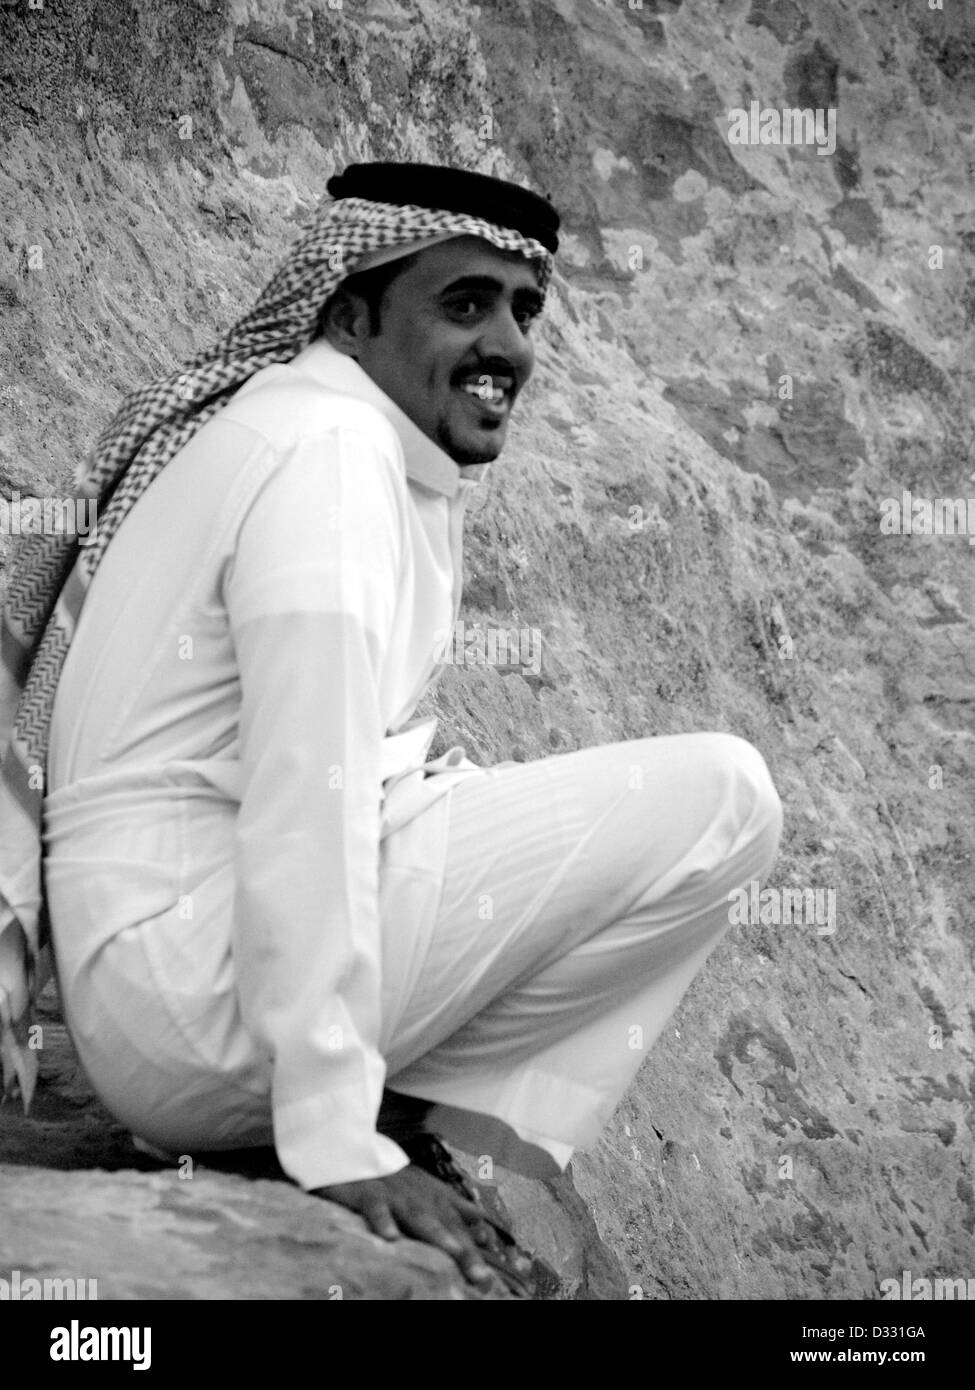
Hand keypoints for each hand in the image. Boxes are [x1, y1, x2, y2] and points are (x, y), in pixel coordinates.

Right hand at [313, 1164, 499, 1289]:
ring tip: (453, 1252)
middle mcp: (418, 1195)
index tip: (489, 1277)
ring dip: (436, 1233)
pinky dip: (383, 1219)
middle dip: (464, 1250)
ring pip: (416, 1215)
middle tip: (481, 1277)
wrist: (353, 1151)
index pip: (459, 1224)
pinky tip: (390, 1237)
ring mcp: (394, 1193)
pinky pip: (375, 1207)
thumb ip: (452, 1205)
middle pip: (444, 1223)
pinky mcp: (367, 1192)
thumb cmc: (391, 1178)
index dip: (475, 1249)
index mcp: (433, 1195)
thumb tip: (482, 1223)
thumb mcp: (425, 1189)